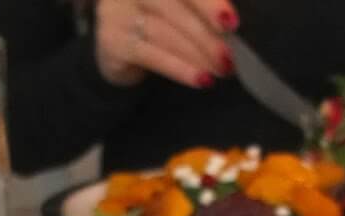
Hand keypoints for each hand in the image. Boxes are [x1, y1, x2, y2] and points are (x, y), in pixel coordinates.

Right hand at [95, 0, 236, 89]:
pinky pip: (152, 55)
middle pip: (173, 6)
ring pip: (164, 32)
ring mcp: (116, 10)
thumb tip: (231, 26)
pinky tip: (201, 79)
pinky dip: (180, 68)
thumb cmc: (159, 20)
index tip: (231, 22)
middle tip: (229, 57)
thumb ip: (202, 7)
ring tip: (221, 70)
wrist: (120, 47)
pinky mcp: (112, 40)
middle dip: (206, 34)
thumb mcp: (180, 5)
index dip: (208, 3)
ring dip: (197, 54)